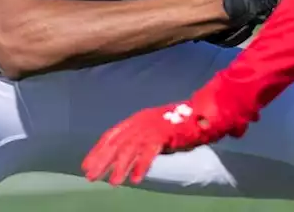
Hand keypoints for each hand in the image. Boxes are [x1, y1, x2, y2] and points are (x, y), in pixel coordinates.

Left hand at [82, 82, 251, 186]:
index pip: (112, 134)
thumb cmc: (184, 122)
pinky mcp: (165, 133)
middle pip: (116, 142)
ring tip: (114, 183)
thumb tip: (129, 156)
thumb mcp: (158, 129)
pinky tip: (135, 180)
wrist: (207, 110)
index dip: (98, 150)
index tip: (86, 165)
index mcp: (138, 118)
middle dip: (102, 160)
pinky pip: (149, 153)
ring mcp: (153, 126)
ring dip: (120, 167)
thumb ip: (144, 139)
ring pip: (130, 149)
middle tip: (91, 177)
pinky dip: (141, 166)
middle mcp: (141, 120)